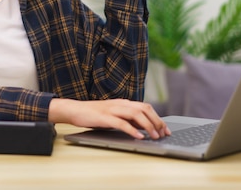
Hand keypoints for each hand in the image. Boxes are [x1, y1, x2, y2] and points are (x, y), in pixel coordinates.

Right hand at [48, 98, 170, 139]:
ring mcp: (112, 109)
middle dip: (156, 121)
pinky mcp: (104, 117)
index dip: (158, 117)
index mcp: (123, 103)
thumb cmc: (94, 114)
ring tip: (154, 136)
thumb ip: (127, 119)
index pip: (146, 107)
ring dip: (147, 126)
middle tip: (163, 133)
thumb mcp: (114, 115)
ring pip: (135, 114)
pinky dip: (132, 130)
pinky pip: (121, 123)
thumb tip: (143, 127)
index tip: (165, 129)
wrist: (75, 110)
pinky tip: (139, 136)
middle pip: (144, 109)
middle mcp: (120, 104)